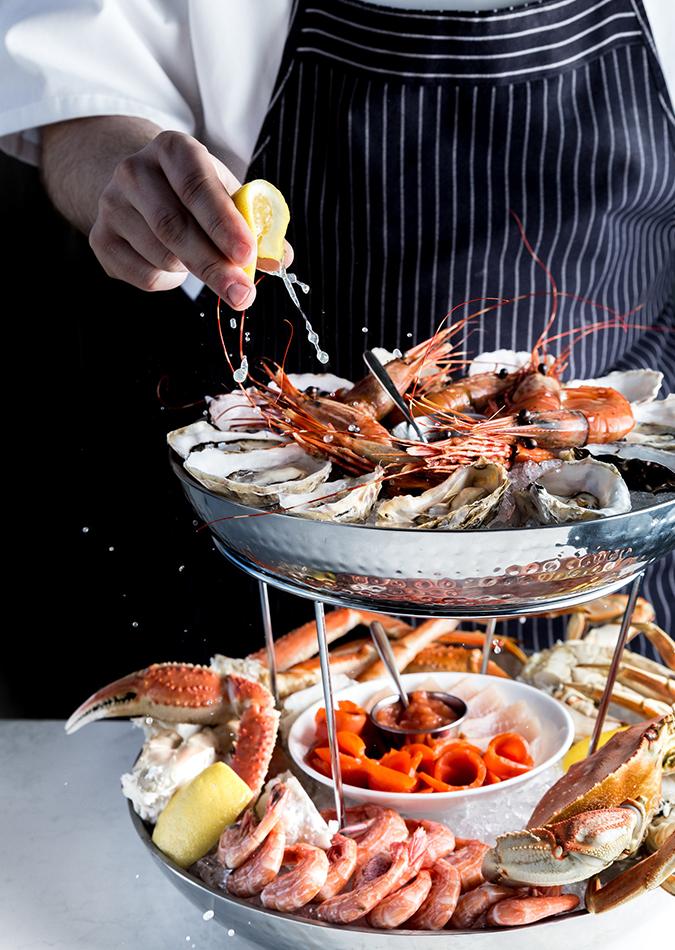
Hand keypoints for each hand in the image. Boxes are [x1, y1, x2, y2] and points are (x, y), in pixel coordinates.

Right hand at [88, 130, 292, 308]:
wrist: (141, 188)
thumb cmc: (196, 193)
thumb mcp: (227, 194)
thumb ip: (255, 224)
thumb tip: (279, 257)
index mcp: (173, 148)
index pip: (196, 186)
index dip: (223, 223)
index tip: (247, 254)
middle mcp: (134, 171)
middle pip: (175, 227)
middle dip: (214, 266)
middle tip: (243, 295)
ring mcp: (111, 205)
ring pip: (162, 256)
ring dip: (193, 270)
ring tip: (201, 256)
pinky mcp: (100, 239)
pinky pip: (145, 276)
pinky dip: (170, 281)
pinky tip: (173, 263)